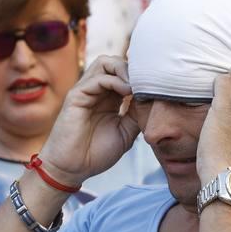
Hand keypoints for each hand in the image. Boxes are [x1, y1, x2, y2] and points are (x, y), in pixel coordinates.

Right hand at [35, 56, 140, 186]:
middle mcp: (96, 91)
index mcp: (108, 98)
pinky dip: (114, 80)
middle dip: (133, 67)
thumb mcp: (126, 132)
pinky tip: (127, 92)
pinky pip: (96, 79)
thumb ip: (137, 113)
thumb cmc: (96, 153)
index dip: (140, 75)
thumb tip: (153, 97)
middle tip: (146, 81)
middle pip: (114, 62)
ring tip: (137, 85)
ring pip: (104, 63)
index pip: (124, 73)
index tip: (157, 83)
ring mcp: (85, 91)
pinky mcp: (76, 96)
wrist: (72, 169)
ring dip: (124, 69)